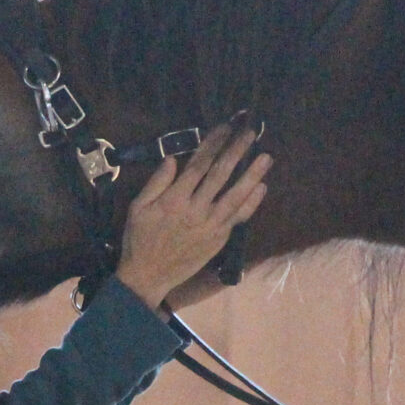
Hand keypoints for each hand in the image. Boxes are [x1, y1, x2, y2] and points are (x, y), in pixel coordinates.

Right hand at [114, 121, 271, 311]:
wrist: (149, 276)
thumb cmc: (140, 239)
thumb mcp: (138, 207)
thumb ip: (157, 182)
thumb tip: (173, 158)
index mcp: (174, 199)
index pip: (199, 165)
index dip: (213, 144)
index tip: (225, 128)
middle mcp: (196, 210)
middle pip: (221, 175)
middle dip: (236, 152)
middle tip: (250, 133)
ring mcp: (211, 225)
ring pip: (236, 196)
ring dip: (252, 175)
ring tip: (266, 157)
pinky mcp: (219, 239)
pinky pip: (238, 218)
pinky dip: (251, 203)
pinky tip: (261, 187)